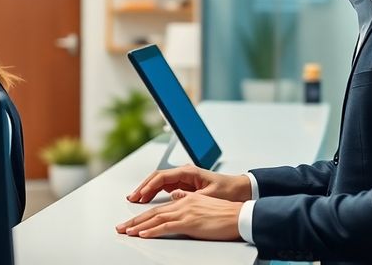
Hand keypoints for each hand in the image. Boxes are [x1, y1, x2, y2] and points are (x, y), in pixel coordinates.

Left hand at [116, 190, 242, 239]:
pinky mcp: (190, 222)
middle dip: (134, 220)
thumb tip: (175, 195)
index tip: (132, 222)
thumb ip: (187, 198)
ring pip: (156, 218)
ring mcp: (185, 212)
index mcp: (184, 199)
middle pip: (153, 212)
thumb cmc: (225, 212)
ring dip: (138, 226)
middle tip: (120, 227)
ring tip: (126, 231)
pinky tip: (143, 234)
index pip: (159, 207)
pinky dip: (152, 230)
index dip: (143, 215)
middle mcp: (182, 203)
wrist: (239, 215)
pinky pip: (166, 226)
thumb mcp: (203, 202)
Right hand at [126, 164, 251, 203]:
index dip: (148, 186)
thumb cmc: (228, 190)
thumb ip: (190, 196)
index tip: (140, 195)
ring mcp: (183, 179)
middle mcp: (184, 173)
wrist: (240, 189)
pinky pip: (165, 187)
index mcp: (188, 172)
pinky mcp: (184, 185)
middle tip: (132, 198)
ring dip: (147, 190)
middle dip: (143, 187)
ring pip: (159, 182)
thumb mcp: (209, 195)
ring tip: (136, 199)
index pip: (162, 177)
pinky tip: (148, 199)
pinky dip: (155, 193)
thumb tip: (173, 196)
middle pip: (157, 178)